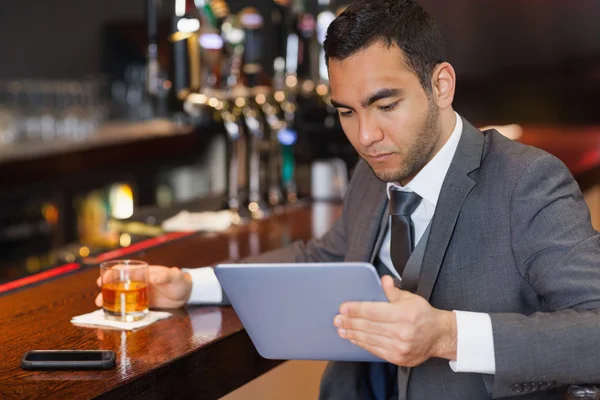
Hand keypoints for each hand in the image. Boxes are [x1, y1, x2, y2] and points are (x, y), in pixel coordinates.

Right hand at [95, 266, 192, 308]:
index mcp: (143, 272)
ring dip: (110, 300)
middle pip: (118, 283)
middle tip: (98, 299)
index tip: (102, 280)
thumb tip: (153, 275)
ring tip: (101, 306)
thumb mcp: (174, 276)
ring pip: (120, 295)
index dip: (112, 273)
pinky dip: (119, 308)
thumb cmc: (180, 281)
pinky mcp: (143, 303)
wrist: (187, 293)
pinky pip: (128, 305)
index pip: (124, 270)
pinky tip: (112, 314)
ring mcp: (140, 293)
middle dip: (106, 289)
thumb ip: (165, 275)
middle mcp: (139, 282)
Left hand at [334, 275, 456, 366]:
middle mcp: (402, 332)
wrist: (439, 336)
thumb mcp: (411, 298)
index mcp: (404, 314)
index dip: (356, 309)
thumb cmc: (424, 315)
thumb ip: (393, 291)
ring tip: (341, 328)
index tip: (343, 308)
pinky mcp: (397, 358)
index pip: (374, 311)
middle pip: (369, 326)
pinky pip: (375, 349)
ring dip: (353, 333)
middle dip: (350, 322)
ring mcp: (400, 347)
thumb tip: (383, 280)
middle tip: (337, 319)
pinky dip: (362, 343)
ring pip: (369, 339)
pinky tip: (354, 338)